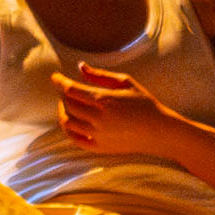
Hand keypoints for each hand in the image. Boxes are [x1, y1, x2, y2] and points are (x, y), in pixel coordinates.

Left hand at [58, 61, 198, 153]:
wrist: (159, 131)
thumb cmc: (145, 103)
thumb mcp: (125, 82)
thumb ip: (100, 75)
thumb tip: (80, 67)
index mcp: (104, 100)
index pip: (70, 89)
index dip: (59, 82)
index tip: (54, 77)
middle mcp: (98, 118)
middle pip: (67, 104)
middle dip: (62, 95)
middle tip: (65, 89)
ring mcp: (97, 135)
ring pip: (67, 122)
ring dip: (63, 111)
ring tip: (67, 104)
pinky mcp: (99, 147)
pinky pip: (74, 139)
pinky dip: (68, 129)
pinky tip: (71, 121)